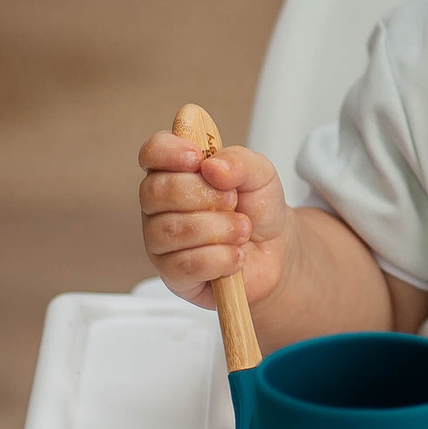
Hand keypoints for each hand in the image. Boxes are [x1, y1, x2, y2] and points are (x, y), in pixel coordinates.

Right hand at [136, 133, 293, 309]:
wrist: (275, 251)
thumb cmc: (257, 209)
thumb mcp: (261, 174)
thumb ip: (240, 162)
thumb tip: (212, 167)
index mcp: (174, 173)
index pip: (152, 153)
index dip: (169, 152)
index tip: (198, 158)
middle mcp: (159, 207)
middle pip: (157, 191)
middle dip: (204, 195)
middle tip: (233, 201)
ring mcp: (161, 243)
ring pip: (173, 230)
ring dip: (219, 229)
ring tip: (242, 230)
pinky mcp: (173, 276)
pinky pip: (186, 264)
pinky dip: (221, 258)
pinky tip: (235, 256)